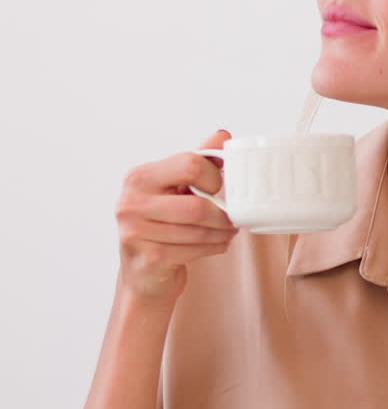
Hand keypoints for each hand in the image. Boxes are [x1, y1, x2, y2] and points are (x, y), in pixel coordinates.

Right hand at [115, 129, 236, 304]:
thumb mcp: (175, 188)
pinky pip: (195, 250)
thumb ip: (197, 161)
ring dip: (223, 232)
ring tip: (228, 231)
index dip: (215, 177)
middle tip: (234, 217)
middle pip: (198, 205)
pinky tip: (216, 244)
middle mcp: (131, 203)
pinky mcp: (148, 259)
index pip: (190, 165)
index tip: (222, 188)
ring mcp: (136, 233)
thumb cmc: (161, 225)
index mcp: (139, 177)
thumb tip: (222, 135)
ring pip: (199, 230)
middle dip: (224, 214)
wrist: (143, 273)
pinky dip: (214, 247)